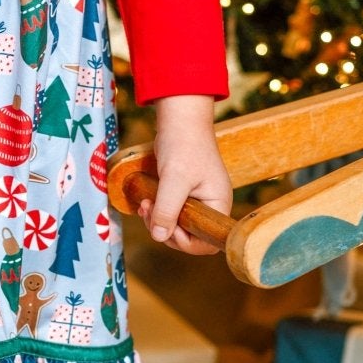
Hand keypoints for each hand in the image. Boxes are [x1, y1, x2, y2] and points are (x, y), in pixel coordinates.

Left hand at [134, 93, 231, 256]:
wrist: (180, 119)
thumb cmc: (183, 145)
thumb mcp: (174, 179)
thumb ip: (167, 210)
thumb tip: (159, 237)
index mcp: (218, 205)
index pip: (206, 243)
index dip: (184, 242)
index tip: (165, 226)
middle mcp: (210, 206)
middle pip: (188, 236)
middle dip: (165, 228)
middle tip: (148, 209)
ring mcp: (197, 200)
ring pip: (176, 225)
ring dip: (157, 219)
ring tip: (145, 203)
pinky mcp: (183, 194)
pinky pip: (171, 212)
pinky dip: (157, 210)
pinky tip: (146, 201)